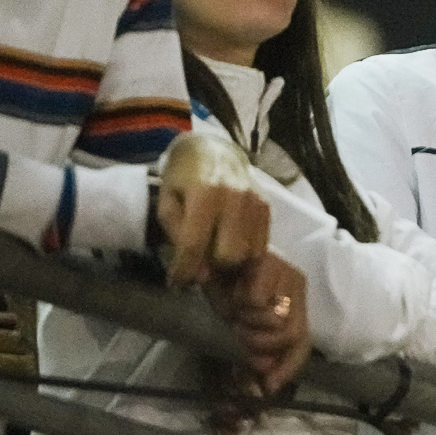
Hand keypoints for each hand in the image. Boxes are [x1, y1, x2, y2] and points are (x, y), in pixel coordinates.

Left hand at [158, 133, 268, 286]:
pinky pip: (261, 246)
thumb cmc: (183, 178)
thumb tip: (197, 273)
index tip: (176, 284)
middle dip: (212, 267)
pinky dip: (245, 254)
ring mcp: (255, 202)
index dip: (184, 270)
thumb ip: (178, 236)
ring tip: (213, 256)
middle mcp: (235, 197)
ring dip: (230, 264)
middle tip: (199, 265)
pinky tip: (229, 247)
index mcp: (205, 192)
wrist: (213, 150)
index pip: (194, 243)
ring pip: (248, 255)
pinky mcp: (267, 208)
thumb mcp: (167, 203)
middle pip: (229, 255)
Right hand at [206, 252, 310, 395]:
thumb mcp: (243, 325)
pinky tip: (230, 292)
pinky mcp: (267, 263)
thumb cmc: (225, 287)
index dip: (287, 368)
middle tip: (238, 331)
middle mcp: (296, 286)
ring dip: (247, 324)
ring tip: (234, 310)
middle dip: (259, 344)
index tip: (268, 388)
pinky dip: (238, 304)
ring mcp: (285, 272)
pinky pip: (255, 301)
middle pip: (291, 335)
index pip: (302, 343)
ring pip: (274, 321)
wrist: (207, 252)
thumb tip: (265, 387)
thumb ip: (257, 351)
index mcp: (295, 301)